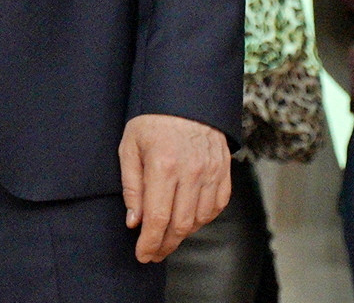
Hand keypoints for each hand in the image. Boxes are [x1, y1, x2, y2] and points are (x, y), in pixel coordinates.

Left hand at [118, 114, 230, 262]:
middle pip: (180, 224)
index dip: (150, 242)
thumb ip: (131, 186)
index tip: (142, 254)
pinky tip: (188, 220)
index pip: (158, 217)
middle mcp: (191, 171)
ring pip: (200, 219)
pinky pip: (216, 207)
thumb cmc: (152, 120)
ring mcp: (211, 172)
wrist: (186, 97)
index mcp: (163, 165)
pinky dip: (202, 219)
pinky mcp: (223, 171)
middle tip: (153, 253)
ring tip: (167, 237)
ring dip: (183, 234)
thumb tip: (134, 221)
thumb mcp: (129, 147)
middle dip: (165, 244)